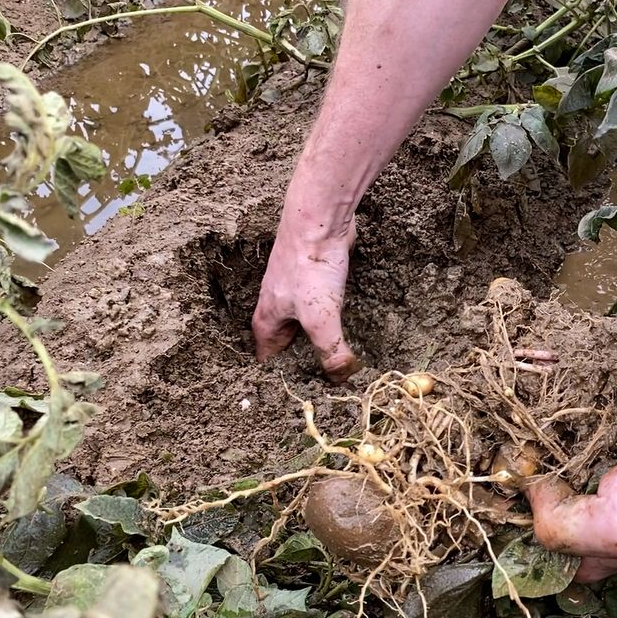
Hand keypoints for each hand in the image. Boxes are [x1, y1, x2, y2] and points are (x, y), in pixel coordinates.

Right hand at [252, 201, 360, 381]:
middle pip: (286, 346)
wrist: (320, 220)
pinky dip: (333, 321)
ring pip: (305, 326)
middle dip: (303, 364)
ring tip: (339, 363)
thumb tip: (342, 379)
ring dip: (320, 342)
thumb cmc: (310, 267)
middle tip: (326, 385)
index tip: (300, 397)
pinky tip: (350, 329)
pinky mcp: (316, 280)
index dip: (280, 380)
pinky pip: (322, 309)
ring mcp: (296, 293)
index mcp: (267, 321)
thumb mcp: (320, 318)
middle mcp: (277, 309)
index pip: (267, 362)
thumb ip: (330, 351)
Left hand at [525, 405, 616, 581]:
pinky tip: (573, 395)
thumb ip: (564, 524)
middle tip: (510, 441)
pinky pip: (612, 431)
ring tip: (530, 413)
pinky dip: (594, 415)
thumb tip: (530, 493)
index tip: (500, 481)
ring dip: (559, 440)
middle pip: (562, 503)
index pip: (549, 549)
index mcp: (609, 549)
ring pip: (583, 463)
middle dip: (537, 475)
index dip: (521, 520)